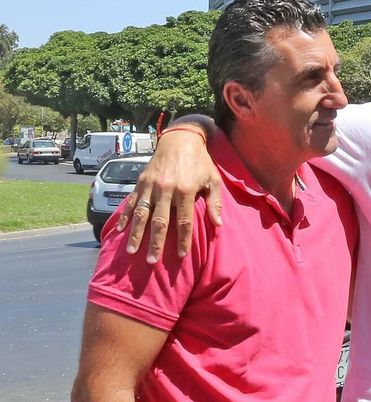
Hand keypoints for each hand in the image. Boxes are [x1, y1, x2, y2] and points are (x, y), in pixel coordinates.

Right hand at [118, 125, 223, 261]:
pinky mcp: (141, 182)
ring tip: (132, 252)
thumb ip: (214, 203)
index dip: (183, 239)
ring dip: (136, 234)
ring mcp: (151, 186)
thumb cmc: (200, 162)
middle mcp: (166, 189)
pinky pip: (131, 202)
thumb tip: (218, 225)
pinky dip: (125, 216)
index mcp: (186, 190)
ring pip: (141, 214)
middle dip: (155, 243)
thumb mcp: (213, 180)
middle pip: (160, 222)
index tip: (182, 256)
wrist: (181, 139)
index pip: (184, 221)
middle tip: (152, 261)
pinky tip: (121, 230)